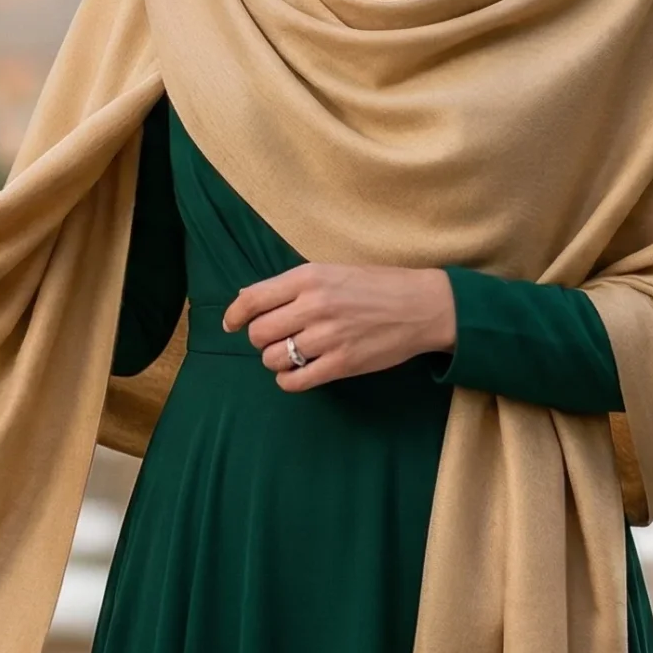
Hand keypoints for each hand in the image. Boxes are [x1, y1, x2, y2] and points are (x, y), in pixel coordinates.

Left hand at [221, 263, 456, 393]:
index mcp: (309, 277)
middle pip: (259, 333)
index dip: (235, 314)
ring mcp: (328, 336)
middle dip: (260, 339)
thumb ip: (291, 285)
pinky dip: (289, 380)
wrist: (421, 306)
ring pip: (273, 358)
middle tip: (276, 338)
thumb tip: (246, 298)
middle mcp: (314, 306)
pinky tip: (298, 373)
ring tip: (291, 355)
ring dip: (275, 360)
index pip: (253, 299)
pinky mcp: (342, 364)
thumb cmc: (375, 285)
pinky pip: (295, 381)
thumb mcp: (331, 271)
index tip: (231, 324)